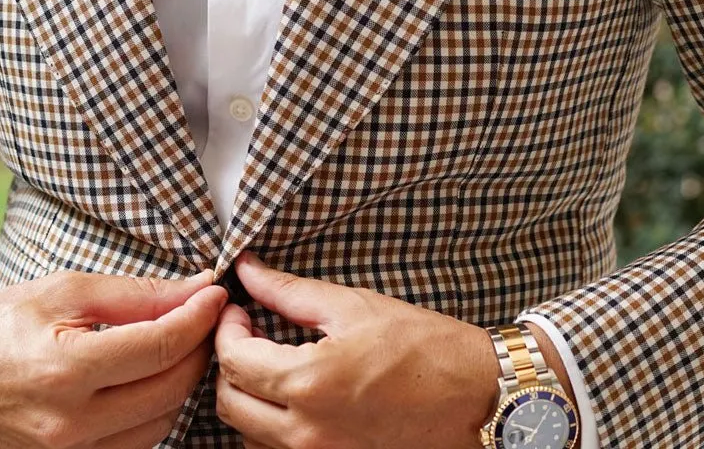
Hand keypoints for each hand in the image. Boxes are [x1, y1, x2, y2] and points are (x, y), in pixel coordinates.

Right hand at [0, 269, 227, 448]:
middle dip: (198, 349)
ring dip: (180, 383)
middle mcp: (68, 424)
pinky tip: (148, 380)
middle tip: (202, 317)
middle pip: (170, 389)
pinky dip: (153, 412)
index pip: (162, 346)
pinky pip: (134, 445)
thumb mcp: (62, 291)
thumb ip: (135, 295)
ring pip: (161, 424)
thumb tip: (195, 290)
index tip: (215, 294)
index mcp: (64, 370)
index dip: (198, 317)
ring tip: (176, 346)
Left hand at [212, 253, 499, 448]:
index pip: (232, 359)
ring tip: (273, 363)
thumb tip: (248, 271)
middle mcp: (306, 431)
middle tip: (251, 332)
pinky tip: (296, 394)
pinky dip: (272, 426)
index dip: (227, 327)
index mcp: (308, 382)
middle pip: (229, 402)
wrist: (477, 396)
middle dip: (230, 363)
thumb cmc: (425, 348)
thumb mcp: (352, 306)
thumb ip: (288, 291)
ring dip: (249, 397)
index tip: (241, 309)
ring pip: (248, 433)